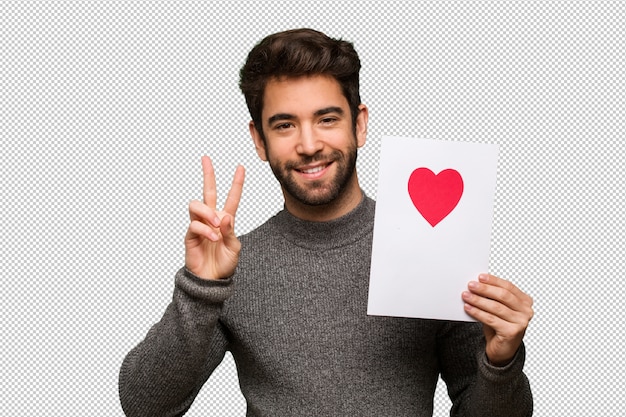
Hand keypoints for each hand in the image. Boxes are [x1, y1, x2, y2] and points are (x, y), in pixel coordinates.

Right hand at [185, 156, 244, 279]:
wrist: (211, 280)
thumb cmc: (224, 264)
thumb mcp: (234, 248)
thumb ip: (231, 231)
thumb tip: (224, 215)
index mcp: (225, 220)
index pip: (231, 197)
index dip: (236, 183)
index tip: (241, 167)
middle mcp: (211, 219)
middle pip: (208, 191)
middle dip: (207, 174)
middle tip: (206, 158)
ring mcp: (200, 225)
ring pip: (197, 204)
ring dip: (208, 212)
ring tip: (217, 224)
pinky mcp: (190, 235)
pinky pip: (194, 224)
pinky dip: (205, 230)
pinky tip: (213, 238)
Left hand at [462, 274, 533, 365]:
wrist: (502, 349)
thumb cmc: (500, 326)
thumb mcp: (498, 308)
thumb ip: (493, 297)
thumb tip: (477, 284)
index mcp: (525, 301)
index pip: (509, 287)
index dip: (494, 281)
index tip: (480, 277)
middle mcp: (526, 311)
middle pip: (503, 296)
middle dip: (485, 289)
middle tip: (471, 285)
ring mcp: (521, 322)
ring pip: (496, 307)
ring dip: (478, 300)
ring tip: (466, 295)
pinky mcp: (512, 332)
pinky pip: (491, 319)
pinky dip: (478, 312)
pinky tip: (468, 308)